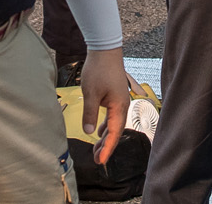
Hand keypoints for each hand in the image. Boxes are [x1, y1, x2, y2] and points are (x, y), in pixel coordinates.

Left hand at [78, 48, 127, 164]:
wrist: (105, 49)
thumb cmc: (98, 69)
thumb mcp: (90, 93)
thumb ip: (90, 114)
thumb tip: (89, 132)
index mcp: (119, 107)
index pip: (114, 133)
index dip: (107, 148)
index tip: (101, 160)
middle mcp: (122, 105)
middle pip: (116, 131)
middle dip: (107, 146)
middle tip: (97, 159)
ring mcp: (120, 100)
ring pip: (114, 124)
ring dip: (106, 137)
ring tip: (97, 149)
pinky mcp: (115, 96)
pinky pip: (112, 116)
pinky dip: (106, 126)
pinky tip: (99, 131)